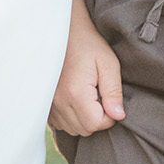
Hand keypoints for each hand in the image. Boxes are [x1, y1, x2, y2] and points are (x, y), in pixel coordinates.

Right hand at [50, 20, 124, 135]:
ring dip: (85, 119)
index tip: (111, 100)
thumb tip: (119, 116)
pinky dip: (72, 117)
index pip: (96, 124)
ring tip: (90, 96)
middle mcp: (58, 102)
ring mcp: (48, 104)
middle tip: (102, 96)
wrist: (64, 34)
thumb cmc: (89, 45)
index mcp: (75, 92)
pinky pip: (60, 124)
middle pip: (84, 129)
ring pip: (72, 129)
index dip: (110, 116)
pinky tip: (78, 100)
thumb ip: (114, 92)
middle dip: (98, 119)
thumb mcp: (108, 64)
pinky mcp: (45, 104)